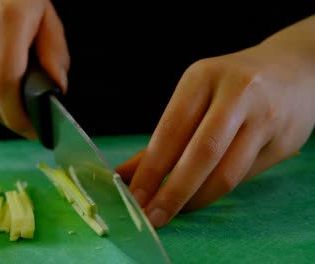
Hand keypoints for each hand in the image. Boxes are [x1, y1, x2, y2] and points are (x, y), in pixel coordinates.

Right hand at [0, 0, 69, 137]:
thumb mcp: (46, 14)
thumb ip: (54, 52)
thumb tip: (57, 88)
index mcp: (7, 18)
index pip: (6, 81)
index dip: (20, 115)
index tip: (37, 130)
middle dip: (16, 119)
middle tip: (35, 124)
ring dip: (5, 108)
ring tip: (22, 97)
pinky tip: (2, 81)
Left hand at [116, 37, 314, 227]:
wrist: (293, 71)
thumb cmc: (230, 88)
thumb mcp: (194, 99)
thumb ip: (162, 140)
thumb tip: (125, 175)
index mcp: (203, 77)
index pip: (171, 130)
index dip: (150, 169)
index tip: (134, 197)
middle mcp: (236, 93)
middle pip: (201, 153)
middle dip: (172, 192)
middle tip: (151, 217)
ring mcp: (264, 117)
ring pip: (226, 172)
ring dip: (196, 199)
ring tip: (175, 211)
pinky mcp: (283, 141)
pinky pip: (244, 177)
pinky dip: (217, 192)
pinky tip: (200, 197)